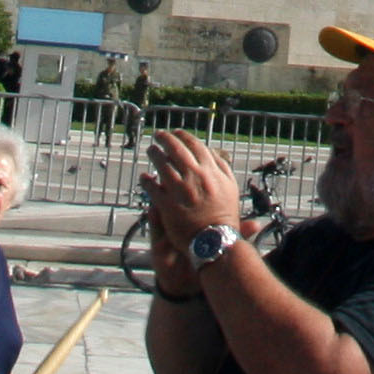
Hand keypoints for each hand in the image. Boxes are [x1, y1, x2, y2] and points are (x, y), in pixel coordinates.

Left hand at [142, 131, 237, 251]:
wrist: (215, 241)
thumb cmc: (224, 215)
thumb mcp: (230, 187)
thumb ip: (222, 167)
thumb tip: (211, 152)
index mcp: (210, 170)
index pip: (194, 145)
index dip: (183, 136)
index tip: (176, 133)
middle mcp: (194, 176)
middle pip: (176, 150)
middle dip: (165, 139)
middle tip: (159, 135)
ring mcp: (179, 190)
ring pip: (162, 165)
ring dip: (155, 154)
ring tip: (151, 150)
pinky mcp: (166, 205)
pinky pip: (152, 188)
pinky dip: (146, 180)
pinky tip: (144, 177)